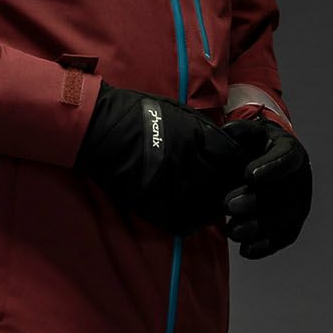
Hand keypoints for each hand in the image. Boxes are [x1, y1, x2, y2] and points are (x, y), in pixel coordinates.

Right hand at [74, 83, 256, 234]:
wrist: (98, 128)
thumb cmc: (136, 113)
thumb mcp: (176, 111)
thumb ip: (202, 129)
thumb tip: (223, 142)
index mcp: (196, 137)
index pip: (232, 157)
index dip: (234, 162)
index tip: (231, 165)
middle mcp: (188, 163)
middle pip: (222, 184)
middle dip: (225, 186)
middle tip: (223, 187)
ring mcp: (170, 185)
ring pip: (205, 206)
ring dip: (210, 206)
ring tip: (207, 203)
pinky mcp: (153, 203)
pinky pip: (181, 220)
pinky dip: (189, 220)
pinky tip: (189, 214)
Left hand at [220, 118, 312, 257]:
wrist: (262, 164)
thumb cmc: (251, 147)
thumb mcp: (245, 133)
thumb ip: (236, 133)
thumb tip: (225, 137)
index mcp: (290, 150)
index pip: (287, 158)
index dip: (271, 168)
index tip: (248, 175)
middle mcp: (301, 178)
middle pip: (285, 193)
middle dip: (256, 202)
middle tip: (228, 206)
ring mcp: (300, 203)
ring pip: (286, 219)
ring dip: (259, 228)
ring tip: (232, 231)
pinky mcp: (293, 224)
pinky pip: (284, 238)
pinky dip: (266, 246)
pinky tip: (246, 250)